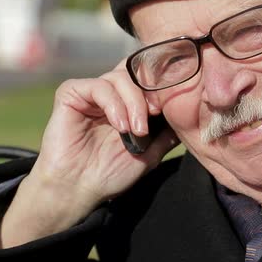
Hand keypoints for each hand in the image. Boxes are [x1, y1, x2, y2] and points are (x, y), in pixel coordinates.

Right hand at [0, 59, 178, 247]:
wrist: (77, 190)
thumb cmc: (110, 173)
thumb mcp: (150, 153)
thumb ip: (167, 134)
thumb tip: (191, 118)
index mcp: (127, 101)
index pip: (147, 77)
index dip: (162, 85)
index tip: (171, 107)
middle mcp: (110, 92)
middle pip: (136, 71)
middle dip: (150, 92)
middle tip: (156, 116)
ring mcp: (90, 92)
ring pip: (120, 77)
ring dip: (134, 102)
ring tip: (137, 130)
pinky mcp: (71, 94)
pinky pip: (98, 86)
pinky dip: (114, 104)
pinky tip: (120, 126)